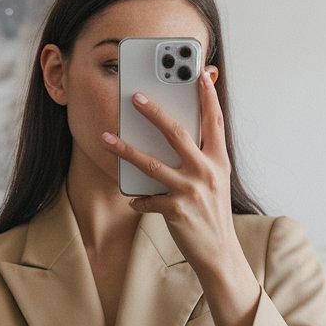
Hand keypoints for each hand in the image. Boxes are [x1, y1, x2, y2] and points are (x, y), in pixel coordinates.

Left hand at [101, 69, 235, 276]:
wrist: (219, 252)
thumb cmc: (212, 214)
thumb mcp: (215, 181)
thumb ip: (203, 157)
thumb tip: (181, 136)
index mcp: (219, 161)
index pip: (214, 121)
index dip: (208, 96)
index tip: (200, 73)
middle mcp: (207, 172)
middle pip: (176, 133)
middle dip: (153, 112)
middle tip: (135, 96)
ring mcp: (191, 191)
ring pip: (151, 164)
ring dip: (125, 150)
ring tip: (106, 138)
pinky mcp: (176, 210)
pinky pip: (148, 198)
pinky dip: (139, 199)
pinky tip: (134, 199)